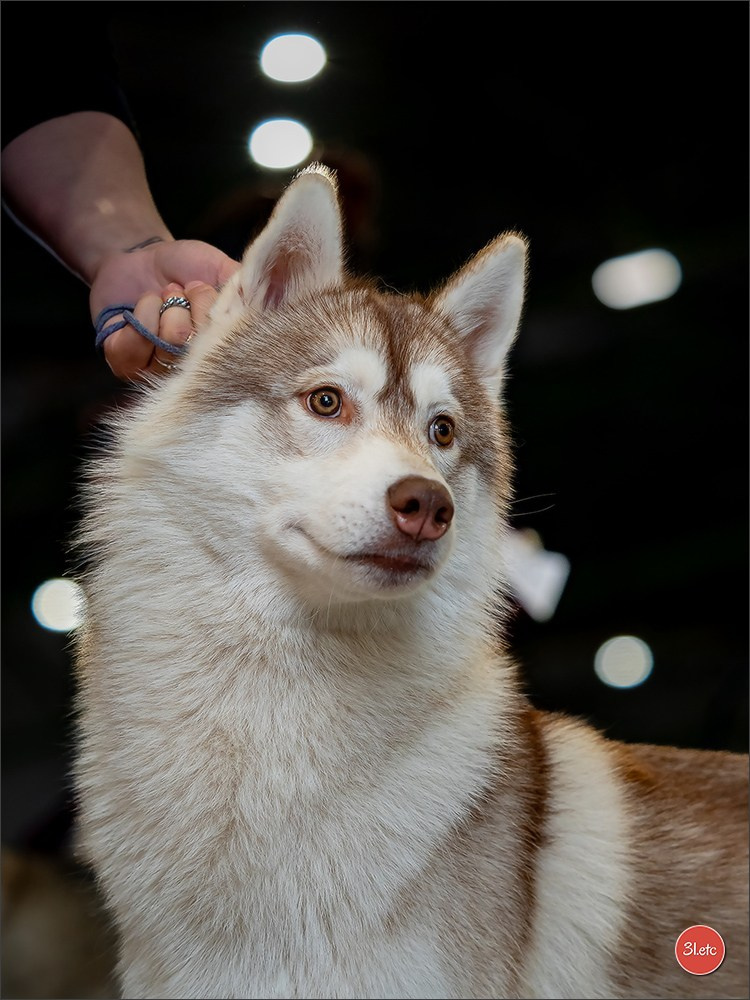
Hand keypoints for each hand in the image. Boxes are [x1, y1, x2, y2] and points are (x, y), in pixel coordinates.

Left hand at [90, 238, 238, 379]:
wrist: (142, 257)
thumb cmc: (188, 268)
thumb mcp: (224, 271)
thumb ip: (249, 291)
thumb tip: (271, 303)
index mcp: (219, 353)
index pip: (224, 348)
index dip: (212, 313)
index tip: (205, 289)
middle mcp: (191, 370)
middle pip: (194, 345)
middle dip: (187, 306)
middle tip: (182, 292)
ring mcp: (157, 371)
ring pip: (166, 342)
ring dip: (164, 307)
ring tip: (164, 298)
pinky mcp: (124, 363)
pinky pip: (133, 345)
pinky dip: (142, 313)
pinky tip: (144, 306)